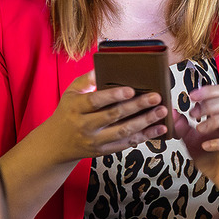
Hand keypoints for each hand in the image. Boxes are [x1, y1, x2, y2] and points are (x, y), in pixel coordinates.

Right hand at [44, 72, 168, 161]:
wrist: (56, 143)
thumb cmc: (68, 112)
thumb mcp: (71, 92)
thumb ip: (87, 80)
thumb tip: (104, 66)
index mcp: (75, 107)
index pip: (95, 101)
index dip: (113, 95)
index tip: (131, 89)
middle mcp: (84, 126)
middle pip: (113, 116)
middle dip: (137, 106)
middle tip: (156, 97)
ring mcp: (94, 140)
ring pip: (123, 132)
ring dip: (145, 122)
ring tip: (162, 111)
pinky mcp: (103, 151)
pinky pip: (126, 144)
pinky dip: (145, 136)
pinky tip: (159, 129)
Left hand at [174, 84, 218, 199]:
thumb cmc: (213, 161)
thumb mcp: (192, 143)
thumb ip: (183, 128)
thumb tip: (172, 112)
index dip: (209, 90)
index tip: (191, 96)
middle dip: (210, 103)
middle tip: (193, 114)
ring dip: (215, 120)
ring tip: (199, 129)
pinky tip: (206, 146)